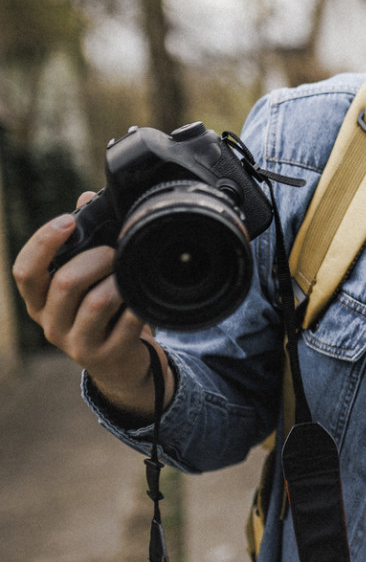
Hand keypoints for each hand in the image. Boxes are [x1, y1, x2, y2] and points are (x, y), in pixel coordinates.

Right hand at [11, 193, 173, 417]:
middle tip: (117, 252)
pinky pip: (128, 321)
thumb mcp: (88, 280)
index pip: (25, 270)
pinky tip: (143, 298)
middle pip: (66, 282)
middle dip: (98, 258)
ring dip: (120, 281)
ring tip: (130, 275)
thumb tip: (86, 196)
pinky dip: (139, 304)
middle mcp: (50, 324)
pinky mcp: (107, 355)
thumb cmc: (105, 313)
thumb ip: (84, 240)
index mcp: (39, 301)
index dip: (44, 242)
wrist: (123, 365)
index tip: (69, 220)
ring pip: (97, 302)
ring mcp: (76, 344)